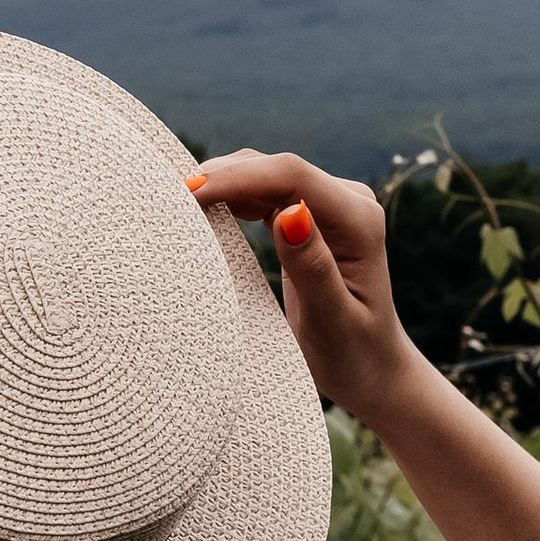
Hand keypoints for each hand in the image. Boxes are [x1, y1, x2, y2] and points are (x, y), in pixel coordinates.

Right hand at [187, 152, 425, 426]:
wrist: (371, 371)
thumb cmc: (354, 355)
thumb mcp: (332, 321)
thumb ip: (312, 268)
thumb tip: (290, 212)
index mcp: (359, 221)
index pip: (292, 177)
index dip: (238, 177)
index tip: (189, 192)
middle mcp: (348, 203)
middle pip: (277, 169)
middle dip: (223, 175)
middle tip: (168, 197)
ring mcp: (328, 207)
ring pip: (266, 176)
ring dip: (223, 182)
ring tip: (177, 201)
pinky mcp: (309, 219)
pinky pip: (264, 194)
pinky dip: (232, 196)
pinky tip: (202, 207)